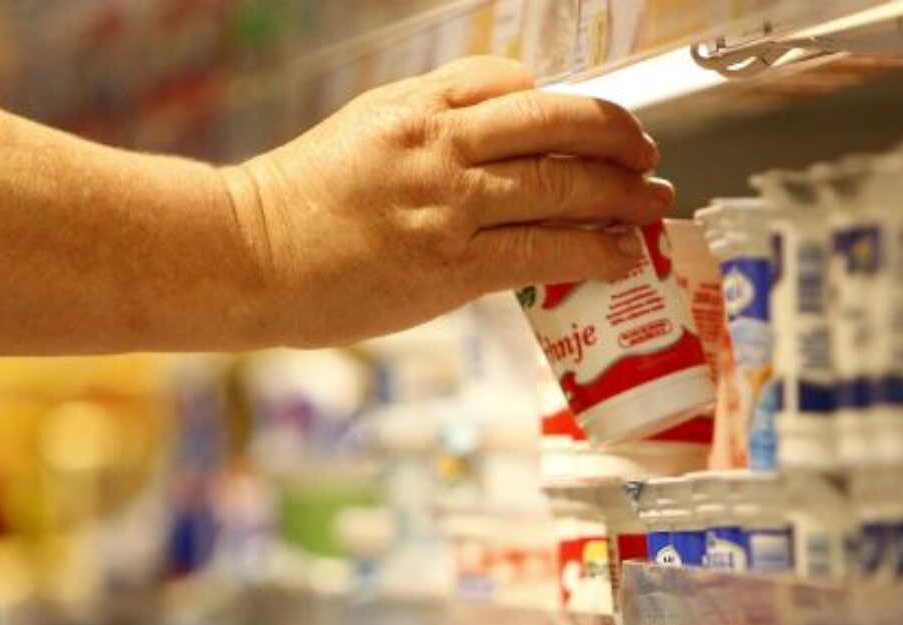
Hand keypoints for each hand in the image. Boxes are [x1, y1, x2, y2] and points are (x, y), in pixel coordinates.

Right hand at [222, 57, 672, 346]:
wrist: (247, 257)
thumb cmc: (297, 206)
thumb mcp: (361, 134)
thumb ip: (428, 128)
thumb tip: (496, 140)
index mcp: (415, 105)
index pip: (512, 81)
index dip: (562, 106)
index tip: (590, 130)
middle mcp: (438, 143)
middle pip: (557, 123)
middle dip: (617, 138)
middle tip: (649, 155)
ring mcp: (448, 202)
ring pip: (562, 185)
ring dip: (624, 196)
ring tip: (655, 205)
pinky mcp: (453, 264)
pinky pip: (545, 250)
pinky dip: (596, 250)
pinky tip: (622, 255)